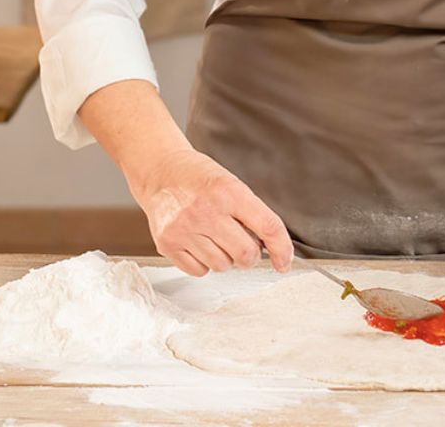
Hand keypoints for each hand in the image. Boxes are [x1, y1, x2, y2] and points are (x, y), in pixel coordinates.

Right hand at [129, 148, 294, 276]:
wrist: (160, 172)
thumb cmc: (200, 179)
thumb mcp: (232, 184)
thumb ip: (252, 213)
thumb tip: (273, 250)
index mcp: (229, 191)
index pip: (267, 226)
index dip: (282, 249)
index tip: (284, 262)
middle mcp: (206, 211)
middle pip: (246, 254)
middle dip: (249, 254)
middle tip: (241, 243)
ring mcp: (185, 229)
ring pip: (223, 266)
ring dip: (225, 258)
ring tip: (214, 237)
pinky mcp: (168, 244)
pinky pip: (199, 271)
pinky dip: (204, 263)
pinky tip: (198, 243)